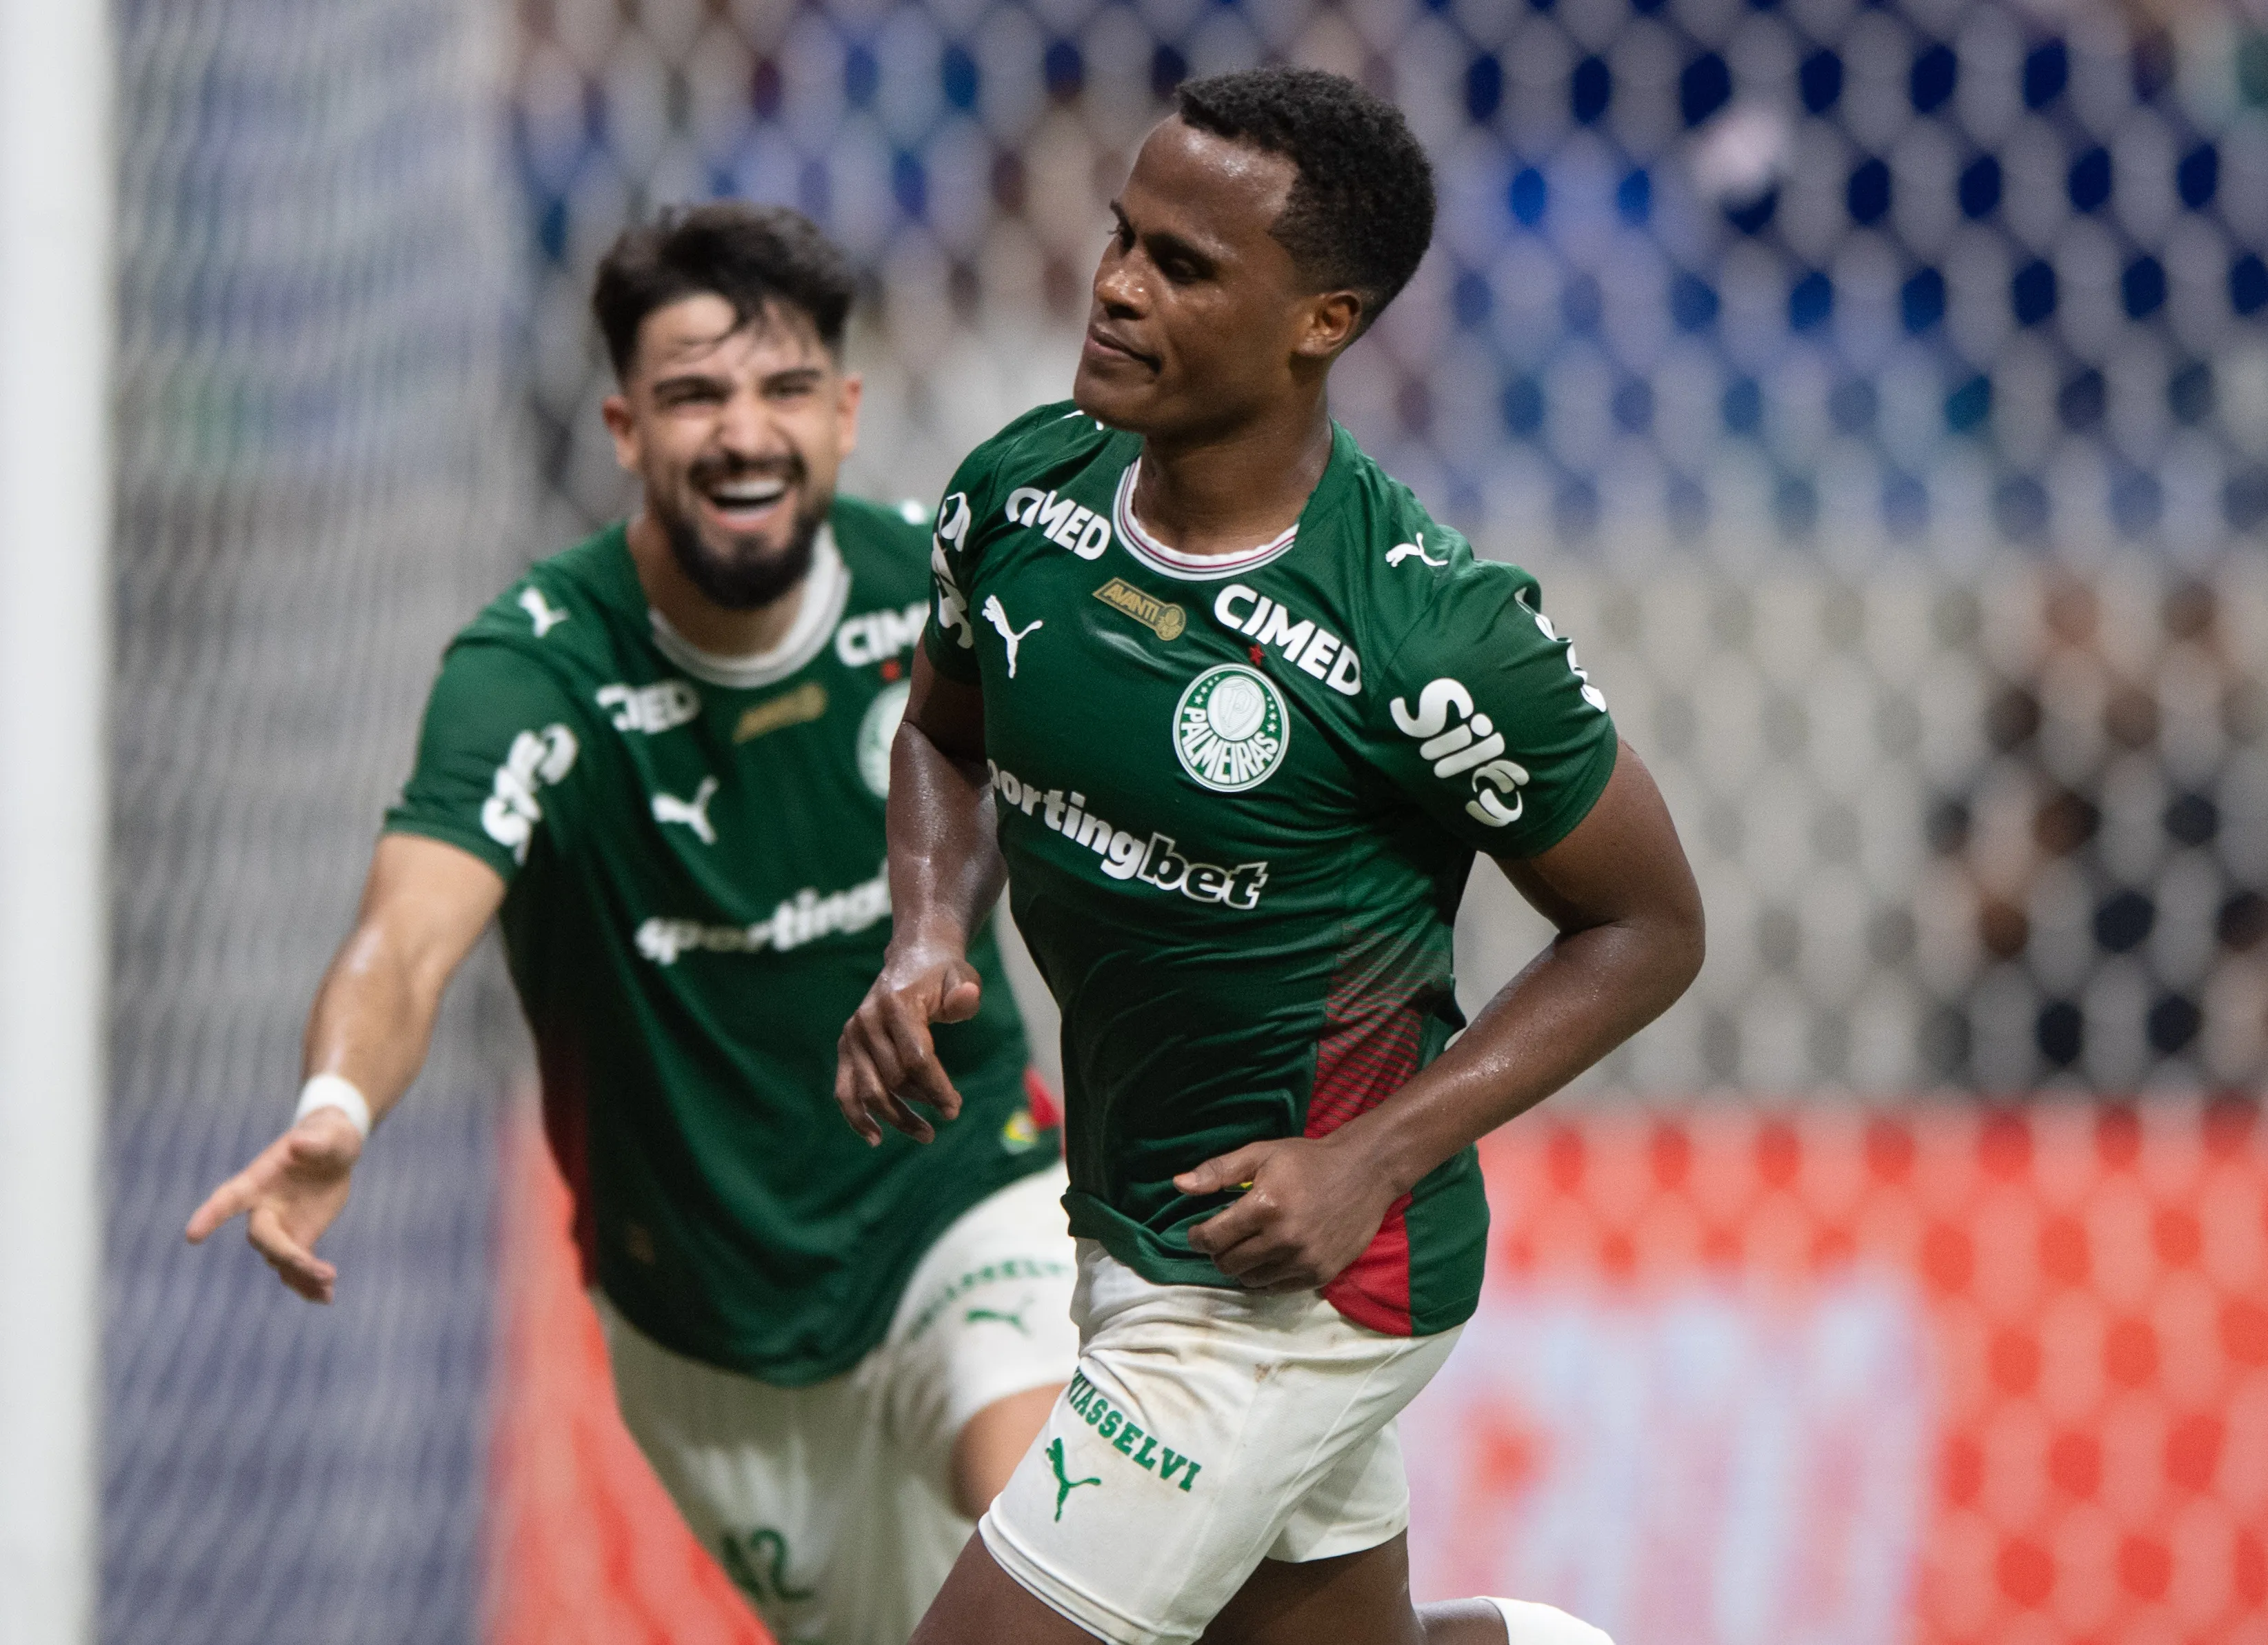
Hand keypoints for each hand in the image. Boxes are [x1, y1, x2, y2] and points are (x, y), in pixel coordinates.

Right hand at [183, 1107, 363, 1302]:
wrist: (335, 1152)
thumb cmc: (327, 1136)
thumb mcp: (329, 1134)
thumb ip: (315, 1141)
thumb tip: (299, 1143)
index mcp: (259, 1180)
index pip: (228, 1198)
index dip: (210, 1215)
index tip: (192, 1235)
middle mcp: (263, 1209)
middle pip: (263, 1238)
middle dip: (287, 1255)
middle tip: (320, 1270)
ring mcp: (280, 1227)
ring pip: (280, 1260)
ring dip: (301, 1277)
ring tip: (327, 1289)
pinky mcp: (300, 1238)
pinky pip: (297, 1268)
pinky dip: (309, 1284)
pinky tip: (326, 1297)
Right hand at [835, 943, 982, 1144]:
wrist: (912, 959)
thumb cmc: (942, 975)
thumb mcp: (961, 977)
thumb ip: (964, 994)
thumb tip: (966, 997)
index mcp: (895, 1004)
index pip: (916, 1058)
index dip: (936, 1087)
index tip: (955, 1108)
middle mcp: (867, 1021)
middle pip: (894, 1078)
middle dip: (923, 1101)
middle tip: (949, 1113)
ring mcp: (852, 1035)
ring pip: (869, 1090)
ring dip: (896, 1117)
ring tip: (925, 1134)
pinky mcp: (846, 1047)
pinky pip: (844, 1089)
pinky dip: (856, 1116)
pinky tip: (875, 1137)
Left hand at [1176, 1133, 1400, 1291]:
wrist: (1365, 1172)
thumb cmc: (1308, 1160)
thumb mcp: (1261, 1154)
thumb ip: (1218, 1171)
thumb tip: (1178, 1185)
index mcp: (1265, 1206)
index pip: (1212, 1238)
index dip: (1197, 1237)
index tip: (1199, 1231)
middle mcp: (1283, 1239)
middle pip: (1228, 1264)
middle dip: (1219, 1251)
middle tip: (1226, 1237)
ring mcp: (1304, 1260)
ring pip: (1250, 1280)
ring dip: (1242, 1266)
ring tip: (1250, 1245)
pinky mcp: (1320, 1274)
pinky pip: (1277, 1288)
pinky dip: (1267, 1276)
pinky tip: (1272, 1256)